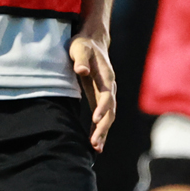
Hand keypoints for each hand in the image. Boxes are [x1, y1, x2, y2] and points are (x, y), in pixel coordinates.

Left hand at [70, 35, 117, 151]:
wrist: (92, 42)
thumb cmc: (83, 45)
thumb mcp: (79, 48)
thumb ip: (80, 59)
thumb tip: (83, 71)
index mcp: (106, 76)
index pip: (107, 95)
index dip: (103, 107)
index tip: (95, 119)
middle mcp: (110, 87)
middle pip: (110, 111)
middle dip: (103, 127)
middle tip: (95, 143)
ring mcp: (107, 94)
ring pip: (109, 117)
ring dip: (103, 132)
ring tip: (96, 148)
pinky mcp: (100, 98)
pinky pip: (103, 117)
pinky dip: (100, 129)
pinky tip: (95, 143)